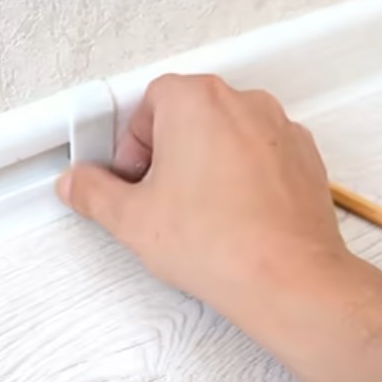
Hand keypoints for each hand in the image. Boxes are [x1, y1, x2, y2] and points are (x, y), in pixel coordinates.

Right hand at [57, 74, 347, 335]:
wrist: (287, 279)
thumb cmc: (221, 244)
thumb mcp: (131, 220)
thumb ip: (94, 193)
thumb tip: (78, 185)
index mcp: (195, 102)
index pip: (148, 102)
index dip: (131, 144)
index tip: (130, 178)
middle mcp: (243, 104)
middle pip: (188, 114)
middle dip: (167, 152)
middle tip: (157, 197)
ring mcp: (280, 129)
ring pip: (227, 135)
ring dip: (206, 164)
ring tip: (196, 214)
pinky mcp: (303, 159)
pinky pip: (261, 156)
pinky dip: (243, 178)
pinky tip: (231, 219)